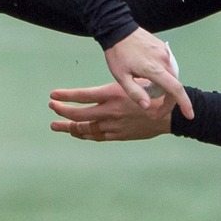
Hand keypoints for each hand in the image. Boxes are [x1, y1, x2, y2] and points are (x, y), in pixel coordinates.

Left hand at [48, 81, 175, 141]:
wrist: (168, 115)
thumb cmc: (152, 94)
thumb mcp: (132, 83)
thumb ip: (113, 89)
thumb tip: (97, 88)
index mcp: (112, 95)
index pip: (81, 96)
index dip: (65, 96)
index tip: (53, 95)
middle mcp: (110, 111)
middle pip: (79, 115)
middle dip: (62, 112)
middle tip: (52, 108)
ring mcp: (113, 125)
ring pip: (85, 129)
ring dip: (69, 127)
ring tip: (57, 125)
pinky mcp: (118, 135)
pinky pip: (96, 136)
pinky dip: (84, 134)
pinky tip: (76, 132)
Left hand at [102, 28, 190, 114]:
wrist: (117, 28)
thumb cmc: (117, 54)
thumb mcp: (120, 76)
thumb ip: (135, 92)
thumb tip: (148, 107)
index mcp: (154, 69)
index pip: (175, 89)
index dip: (184, 103)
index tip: (189, 115)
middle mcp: (164, 60)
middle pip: (174, 85)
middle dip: (168, 99)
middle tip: (156, 109)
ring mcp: (165, 52)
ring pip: (171, 75)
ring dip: (164, 86)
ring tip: (149, 90)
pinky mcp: (163, 47)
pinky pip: (167, 66)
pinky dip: (163, 75)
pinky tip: (149, 76)